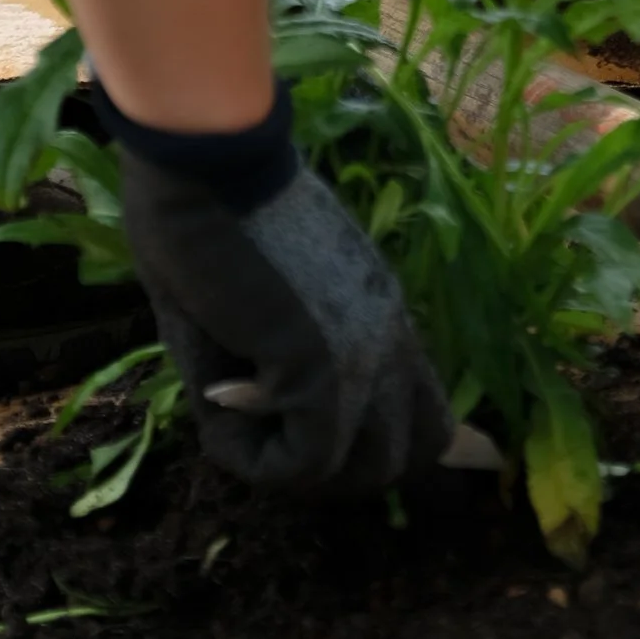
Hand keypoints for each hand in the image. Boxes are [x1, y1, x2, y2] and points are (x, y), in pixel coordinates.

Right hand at [119, 153, 450, 495]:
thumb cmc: (218, 217)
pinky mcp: (325, 371)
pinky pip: (303, 463)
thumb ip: (286, 365)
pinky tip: (216, 402)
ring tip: (236, 412)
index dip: (377, 447)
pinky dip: (251, 457)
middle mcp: (392, 336)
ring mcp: (367, 354)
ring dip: (294, 466)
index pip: (434, 417)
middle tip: (266, 435)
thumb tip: (262, 423)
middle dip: (333, 468)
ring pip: (367, 471)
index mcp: (383, 315)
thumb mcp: (267, 305)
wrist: (205, 166)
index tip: (314, 445)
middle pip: (409, 456)